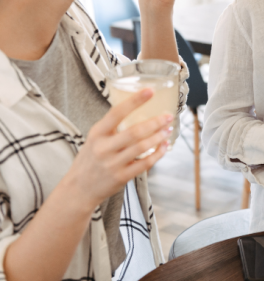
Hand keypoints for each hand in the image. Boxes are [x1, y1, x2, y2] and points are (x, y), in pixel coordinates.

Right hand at [65, 89, 173, 209]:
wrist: (78, 190)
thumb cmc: (90, 160)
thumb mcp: (94, 139)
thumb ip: (112, 127)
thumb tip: (138, 109)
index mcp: (97, 133)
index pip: (116, 112)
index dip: (135, 101)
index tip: (150, 91)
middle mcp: (103, 148)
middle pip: (134, 132)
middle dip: (155, 122)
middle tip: (168, 116)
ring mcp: (112, 164)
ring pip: (142, 147)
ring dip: (159, 137)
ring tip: (168, 129)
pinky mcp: (121, 177)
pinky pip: (145, 164)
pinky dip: (158, 154)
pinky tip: (164, 147)